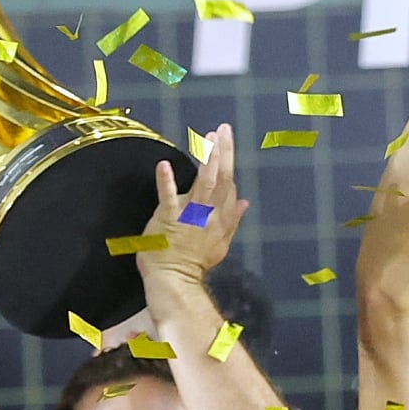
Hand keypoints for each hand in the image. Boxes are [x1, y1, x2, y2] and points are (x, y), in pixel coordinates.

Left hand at [138, 127, 243, 287]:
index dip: (228, 162)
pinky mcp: (169, 220)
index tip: (226, 141)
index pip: (229, 187)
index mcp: (220, 219)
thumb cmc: (193, 263)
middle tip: (223, 129)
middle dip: (224, 152)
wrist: (175, 280)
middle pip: (222, 179)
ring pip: (205, 183)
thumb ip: (232, 220)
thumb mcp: (220, 244)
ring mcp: (190, 216)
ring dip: (208, 159)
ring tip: (209, 137)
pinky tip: (164, 165)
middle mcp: (209, 214)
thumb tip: (245, 201)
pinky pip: (168, 198)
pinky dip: (167, 181)